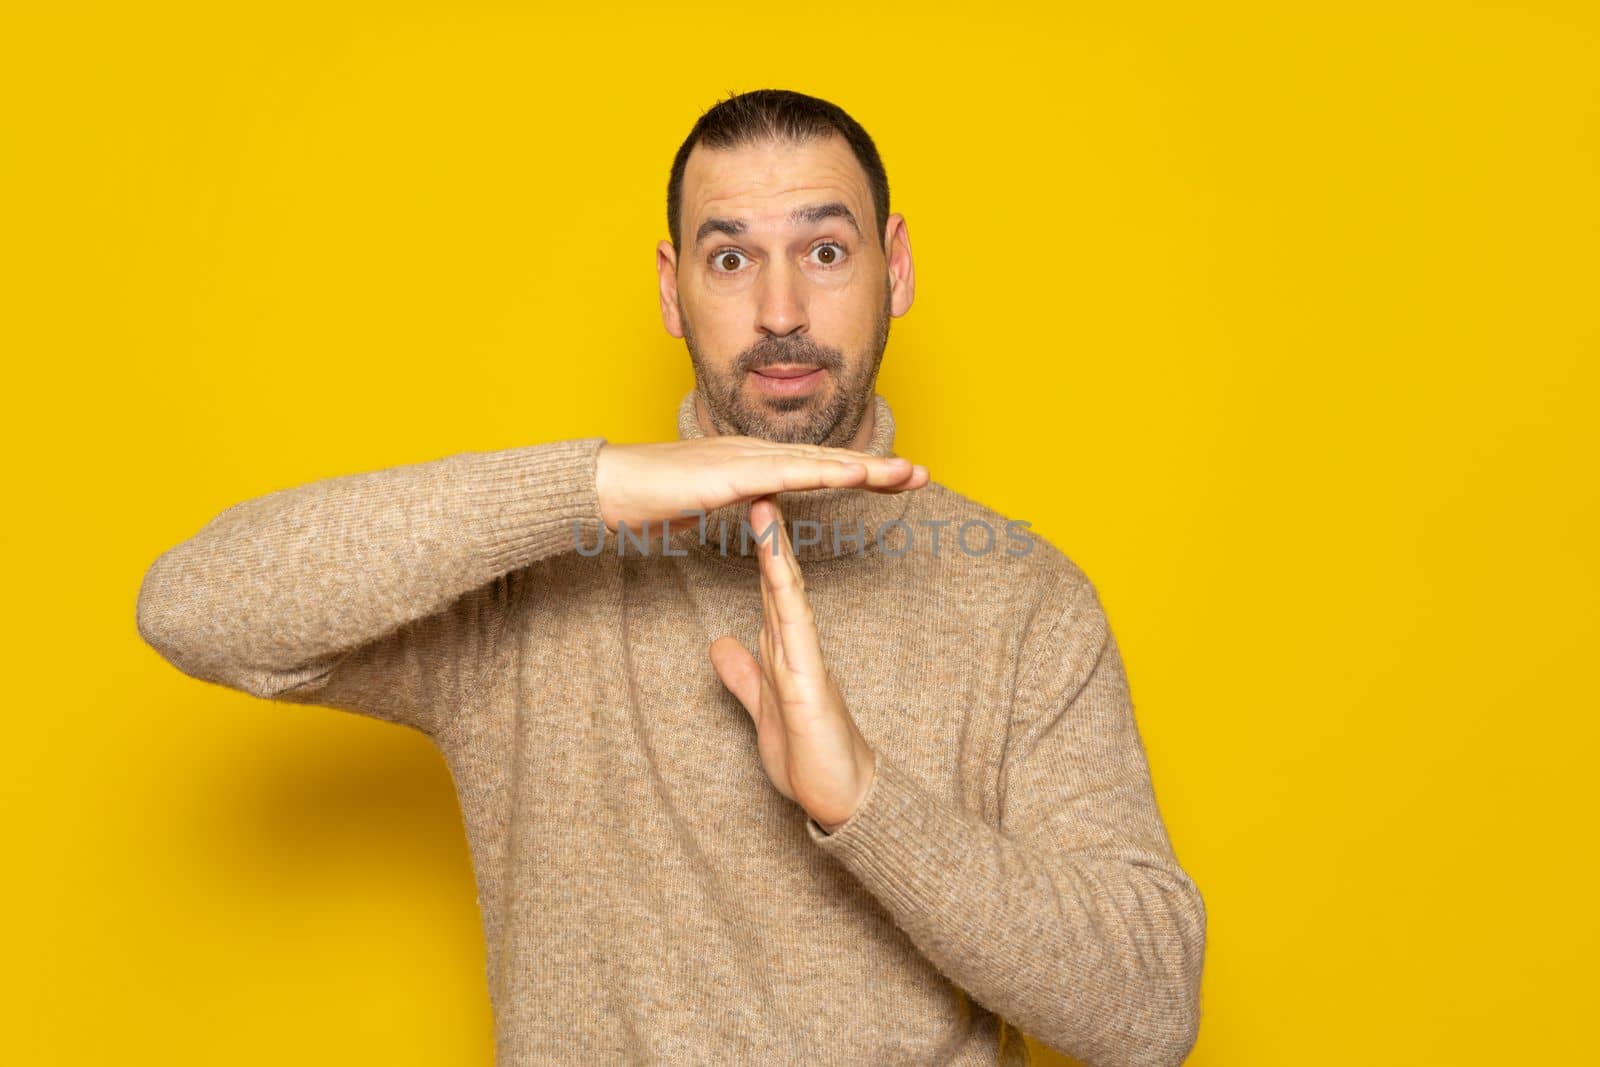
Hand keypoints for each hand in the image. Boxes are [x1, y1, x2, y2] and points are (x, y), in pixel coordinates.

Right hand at [594, 436, 927, 534]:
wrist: (606, 487)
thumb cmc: (647, 498)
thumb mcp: (704, 506)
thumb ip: (731, 505)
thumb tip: (749, 512)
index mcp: (750, 462)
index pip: (814, 466)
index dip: (857, 469)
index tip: (896, 479)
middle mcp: (753, 453)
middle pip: (826, 459)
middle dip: (877, 467)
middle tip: (923, 473)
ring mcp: (742, 459)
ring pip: (816, 462)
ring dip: (864, 467)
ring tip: (905, 473)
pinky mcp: (729, 474)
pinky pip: (785, 475)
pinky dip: (824, 473)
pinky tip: (854, 474)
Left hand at [708, 495, 876, 832]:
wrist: (841, 797)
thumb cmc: (807, 755)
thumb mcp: (761, 707)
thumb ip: (743, 674)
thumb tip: (719, 645)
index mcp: (783, 646)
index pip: (766, 583)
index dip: (754, 543)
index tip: (740, 502)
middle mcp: (796, 643)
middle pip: (779, 573)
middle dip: (769, 527)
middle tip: (756, 476)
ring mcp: (806, 658)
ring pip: (789, 591)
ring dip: (777, 548)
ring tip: (765, 503)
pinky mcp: (810, 681)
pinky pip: (797, 630)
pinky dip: (787, 596)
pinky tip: (779, 569)